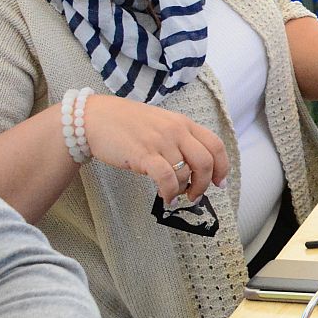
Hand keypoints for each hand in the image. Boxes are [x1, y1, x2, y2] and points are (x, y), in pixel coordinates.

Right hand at [83, 94, 230, 203]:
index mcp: (184, 123)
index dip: (222, 166)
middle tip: (196, 195)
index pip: (216, 145)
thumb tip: (193, 170)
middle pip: (206, 161)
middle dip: (205, 184)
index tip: (220, 183)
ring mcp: (160, 142)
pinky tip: (166, 199)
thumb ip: (179, 140)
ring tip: (175, 196)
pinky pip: (166, 178)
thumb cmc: (127, 124)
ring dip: (184, 190)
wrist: (95, 118)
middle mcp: (176, 131)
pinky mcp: (143, 154)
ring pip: (186, 172)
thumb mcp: (161, 124)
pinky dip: (170, 192)